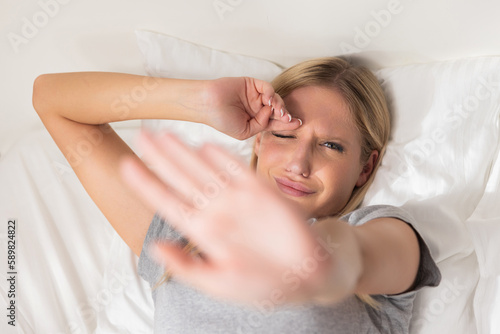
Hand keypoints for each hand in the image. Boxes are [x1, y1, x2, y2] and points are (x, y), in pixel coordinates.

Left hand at [120, 131, 331, 303]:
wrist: (306, 275)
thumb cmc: (261, 285)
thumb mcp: (219, 284)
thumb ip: (187, 266)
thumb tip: (156, 248)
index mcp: (203, 232)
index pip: (167, 202)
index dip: (146, 183)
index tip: (125, 166)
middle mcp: (216, 211)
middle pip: (182, 178)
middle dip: (160, 157)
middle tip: (142, 134)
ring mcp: (238, 200)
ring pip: (205, 169)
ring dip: (184, 151)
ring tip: (164, 133)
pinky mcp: (261, 192)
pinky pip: (238, 170)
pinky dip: (222, 157)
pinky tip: (204, 145)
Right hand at [202, 77, 301, 139]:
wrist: (207, 104)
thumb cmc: (222, 120)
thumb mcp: (245, 131)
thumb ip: (261, 125)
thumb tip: (272, 114)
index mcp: (256, 121)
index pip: (275, 122)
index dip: (287, 123)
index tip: (299, 124)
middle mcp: (257, 108)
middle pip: (278, 110)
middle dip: (286, 114)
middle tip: (290, 118)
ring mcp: (255, 96)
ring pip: (275, 99)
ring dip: (279, 105)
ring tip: (278, 111)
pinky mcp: (252, 84)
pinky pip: (267, 87)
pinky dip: (271, 93)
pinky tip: (268, 100)